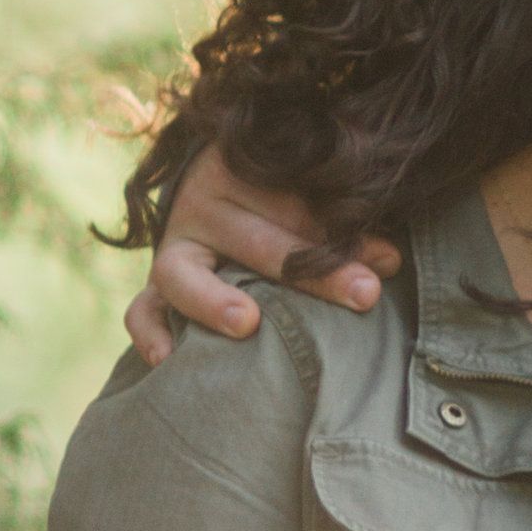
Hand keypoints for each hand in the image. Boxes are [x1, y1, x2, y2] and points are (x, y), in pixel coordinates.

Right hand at [124, 144, 399, 367]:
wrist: (221, 189)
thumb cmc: (287, 195)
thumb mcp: (314, 197)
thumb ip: (345, 224)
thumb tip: (388, 261)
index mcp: (245, 170)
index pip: (295, 199)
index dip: (343, 233)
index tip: (389, 261)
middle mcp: (204, 204)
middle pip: (253, 238)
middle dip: (311, 268)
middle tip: (363, 294)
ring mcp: (174, 246)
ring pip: (181, 271)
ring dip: (213, 298)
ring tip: (247, 323)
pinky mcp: (156, 286)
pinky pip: (142, 308)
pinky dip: (150, 331)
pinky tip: (168, 360)